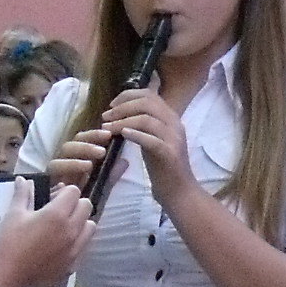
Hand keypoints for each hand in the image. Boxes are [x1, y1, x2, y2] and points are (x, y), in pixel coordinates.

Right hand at [0, 178, 94, 286]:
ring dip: (81, 222)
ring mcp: (75, 249)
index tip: (52, 197)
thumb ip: (23, 194)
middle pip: (87, 207)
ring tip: (63, 226)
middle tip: (58, 210)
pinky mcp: (73, 265)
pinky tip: (61, 245)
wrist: (6, 277)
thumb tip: (23, 180)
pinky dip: (78, 241)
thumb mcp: (13, 215)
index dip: (63, 191)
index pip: (74, 192)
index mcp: (57, 214)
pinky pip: (84, 247)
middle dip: (75, 204)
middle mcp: (72, 230)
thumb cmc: (8, 243)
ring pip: (91, 227)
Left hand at [98, 86, 197, 206]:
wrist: (179, 192)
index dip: (128, 96)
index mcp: (171, 118)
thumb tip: (122, 111)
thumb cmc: (163, 167)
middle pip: (147, 103)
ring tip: (108, 128)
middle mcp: (175, 124)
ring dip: (123, 121)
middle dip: (122, 107)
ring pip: (147, 119)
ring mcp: (174, 138)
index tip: (111, 105)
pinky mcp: (170, 154)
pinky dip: (135, 135)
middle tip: (106, 117)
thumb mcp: (154, 139)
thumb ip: (144, 124)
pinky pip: (151, 139)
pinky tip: (122, 135)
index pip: (149, 95)